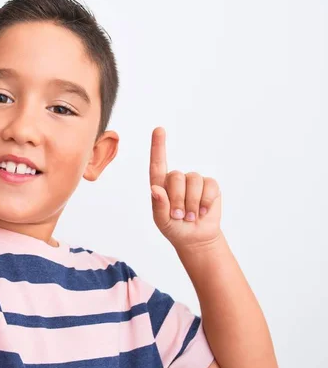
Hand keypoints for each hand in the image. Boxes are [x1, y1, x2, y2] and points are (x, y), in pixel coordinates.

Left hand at [149, 127, 222, 250]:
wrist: (195, 238)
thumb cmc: (174, 228)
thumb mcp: (162, 221)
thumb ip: (158, 206)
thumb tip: (155, 189)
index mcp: (161, 185)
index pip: (157, 163)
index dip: (158, 146)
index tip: (159, 129)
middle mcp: (177, 179)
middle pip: (176, 176)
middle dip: (178, 199)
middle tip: (179, 216)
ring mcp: (194, 181)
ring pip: (193, 181)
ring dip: (192, 203)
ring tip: (190, 216)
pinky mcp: (210, 186)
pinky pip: (209, 186)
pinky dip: (205, 202)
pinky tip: (203, 211)